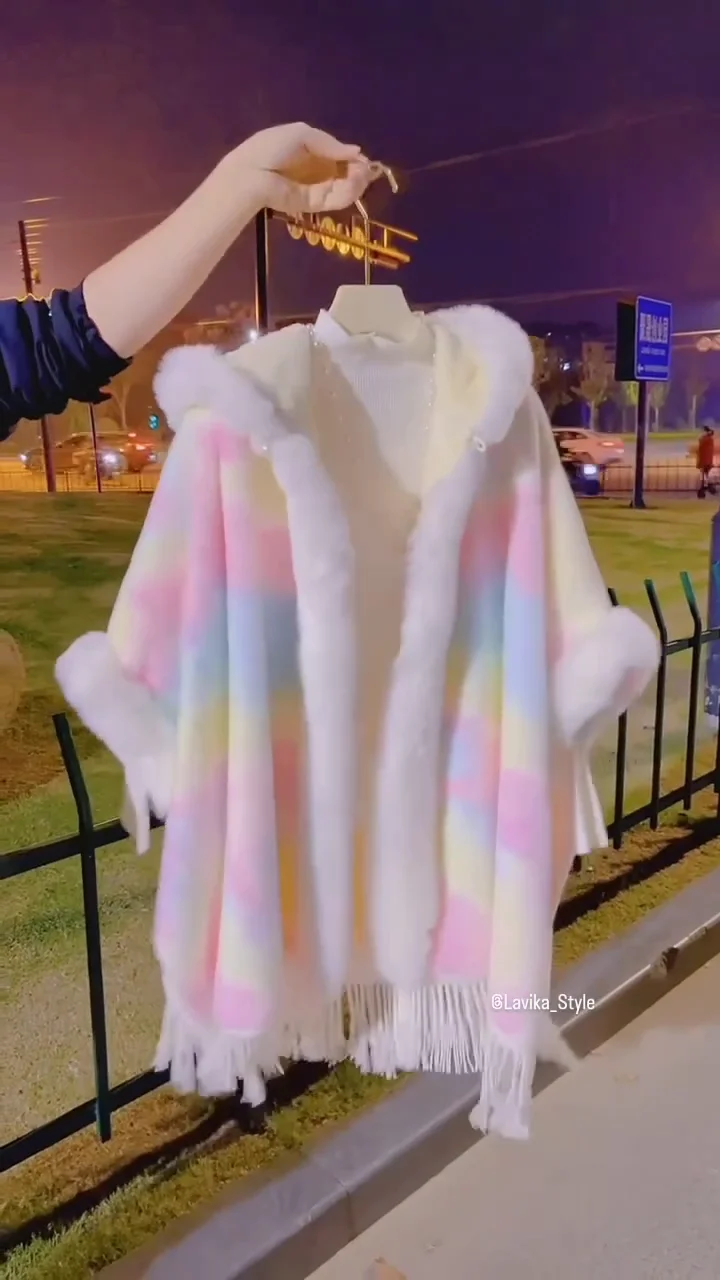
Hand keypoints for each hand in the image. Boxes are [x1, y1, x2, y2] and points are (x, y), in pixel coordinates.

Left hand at [229, 122, 374, 215]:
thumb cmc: (271, 148)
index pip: (337, 156)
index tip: (365, 159)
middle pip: (343, 173)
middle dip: (357, 171)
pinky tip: (355, 185)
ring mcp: (313, 189)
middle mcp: (314, 170)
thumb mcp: (303, 135)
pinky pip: (334, 200)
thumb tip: (357, 151)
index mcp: (309, 150)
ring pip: (342, 188)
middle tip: (367, 170)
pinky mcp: (312, 205)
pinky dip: (347, 194)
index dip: (352, 158)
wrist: (251, 174)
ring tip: (362, 177)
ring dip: (356, 183)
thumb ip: (329, 143)